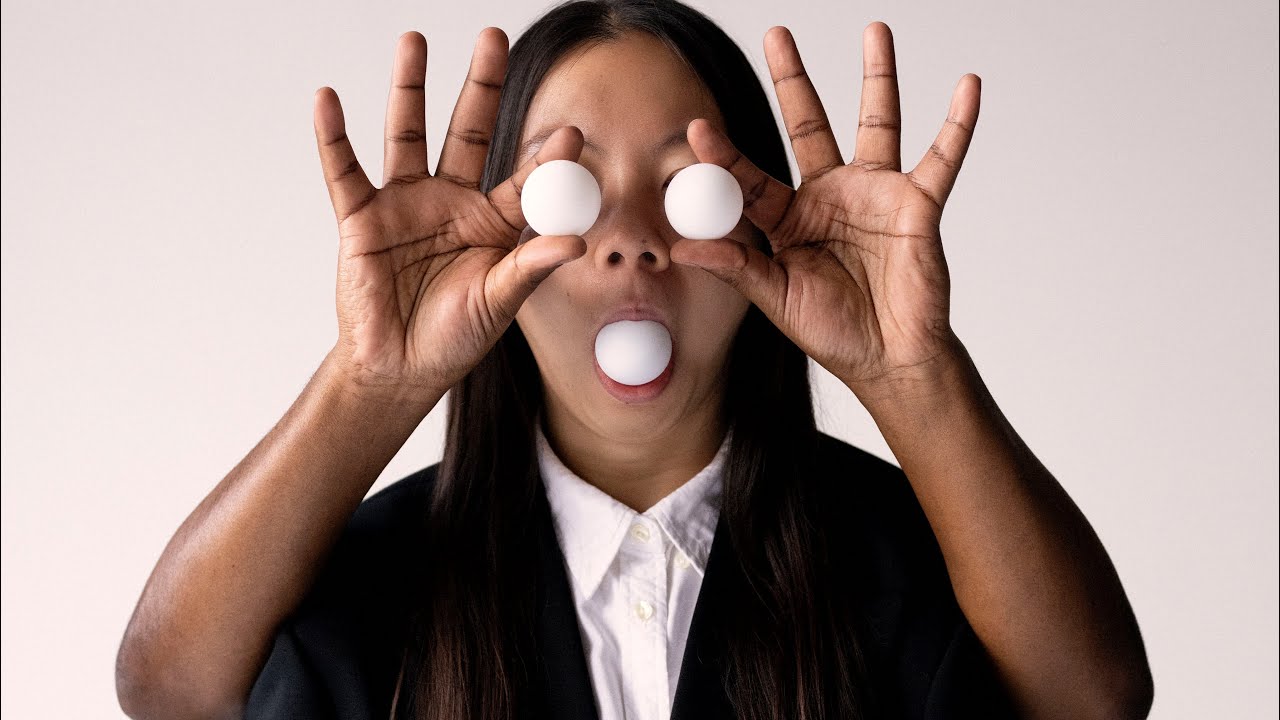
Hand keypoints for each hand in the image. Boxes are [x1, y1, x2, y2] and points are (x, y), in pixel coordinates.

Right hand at [314, 29, 585, 396]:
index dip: (544, 155)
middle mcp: (450, 201)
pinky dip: (333, 137)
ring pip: (407, 134)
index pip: (522, 176)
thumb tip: (576, 241)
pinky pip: (344, 171)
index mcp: (492, 221)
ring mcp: (405, 204)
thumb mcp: (501, 302)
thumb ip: (532, 267)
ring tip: (414, 41)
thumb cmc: (455, 337)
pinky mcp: (361, 218)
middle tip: (494, 37)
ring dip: (409, 88)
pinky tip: (329, 100)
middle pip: (467, 130)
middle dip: (480, 86)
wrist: (399, 369)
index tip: (569, 132)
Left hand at [670, 23, 978, 397]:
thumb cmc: (832, 332)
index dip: (725, 154)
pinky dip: (959, 123)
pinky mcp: (918, 204)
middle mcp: (829, 197)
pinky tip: (968, 86)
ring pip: (876, 123)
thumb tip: (680, 248)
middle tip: (777, 33)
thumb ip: (735, 267)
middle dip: (793, 80)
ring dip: (877, 76)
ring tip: (875, 30)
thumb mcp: (775, 299)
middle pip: (808, 125)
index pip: (751, 176)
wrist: (890, 359)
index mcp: (787, 220)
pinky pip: (942, 157)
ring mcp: (875, 195)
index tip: (698, 129)